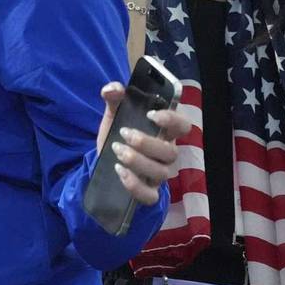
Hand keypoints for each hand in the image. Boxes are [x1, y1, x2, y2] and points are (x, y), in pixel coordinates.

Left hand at [95, 82, 190, 204]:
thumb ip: (113, 99)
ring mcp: (157, 174)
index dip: (173, 120)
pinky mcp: (146, 191)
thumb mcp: (113, 115)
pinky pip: (149, 195)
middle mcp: (165, 154)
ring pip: (161, 172)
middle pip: (170, 152)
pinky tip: (119, 171)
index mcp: (163, 132)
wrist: (102, 160)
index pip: (182, 126)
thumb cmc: (117, 135)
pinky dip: (135, 185)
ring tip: (116, 149)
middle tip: (123, 134)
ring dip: (137, 160)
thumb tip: (112, 88)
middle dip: (146, 142)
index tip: (152, 115)